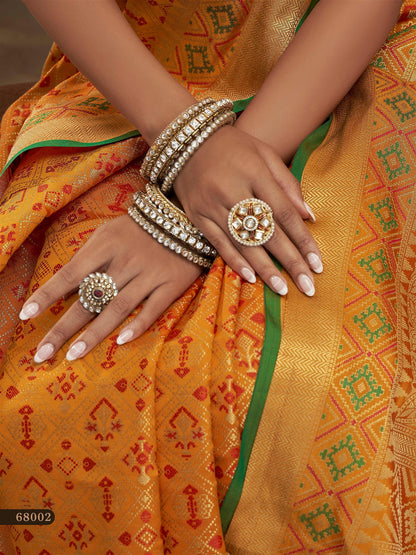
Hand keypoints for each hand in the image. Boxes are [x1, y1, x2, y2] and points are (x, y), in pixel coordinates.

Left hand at [19, 215, 201, 362]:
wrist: (184, 219)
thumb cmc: (139, 229)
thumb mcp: (109, 233)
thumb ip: (89, 257)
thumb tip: (64, 288)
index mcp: (105, 245)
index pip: (70, 274)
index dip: (47, 295)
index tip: (26, 315)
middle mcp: (126, 261)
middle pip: (90, 298)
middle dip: (64, 327)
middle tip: (43, 353)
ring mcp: (150, 273)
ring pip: (118, 308)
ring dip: (94, 333)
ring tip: (73, 355)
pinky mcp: (171, 284)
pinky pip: (153, 309)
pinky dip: (138, 326)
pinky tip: (120, 342)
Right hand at [174, 124, 321, 296]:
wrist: (186, 142)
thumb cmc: (233, 147)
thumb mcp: (264, 153)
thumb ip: (288, 184)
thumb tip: (310, 217)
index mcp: (255, 173)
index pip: (285, 213)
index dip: (303, 241)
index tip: (318, 264)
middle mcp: (233, 191)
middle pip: (267, 233)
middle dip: (290, 262)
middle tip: (308, 286)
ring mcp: (212, 205)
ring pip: (243, 243)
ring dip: (265, 269)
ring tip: (282, 289)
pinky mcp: (197, 216)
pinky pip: (218, 243)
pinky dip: (234, 261)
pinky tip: (250, 277)